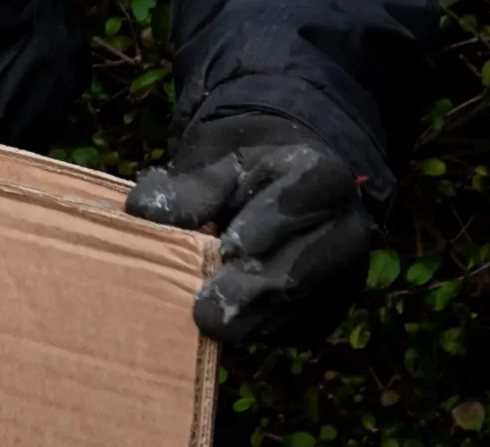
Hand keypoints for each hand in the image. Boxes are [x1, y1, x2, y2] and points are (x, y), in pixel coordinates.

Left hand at [126, 113, 372, 346]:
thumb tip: (143, 211)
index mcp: (322, 176)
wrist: (278, 190)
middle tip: (207, 307)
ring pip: (300, 305)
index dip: (272, 220)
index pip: (309, 194)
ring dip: (251, 316)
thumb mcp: (216, 161)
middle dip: (253, 286)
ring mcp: (342, 275)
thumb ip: (187, 185)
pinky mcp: (328, 311)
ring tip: (208, 321)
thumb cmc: (242, 171)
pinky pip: (294, 328)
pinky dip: (257, 328)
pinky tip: (225, 322)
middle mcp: (346, 229)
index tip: (233, 244)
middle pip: (308, 265)